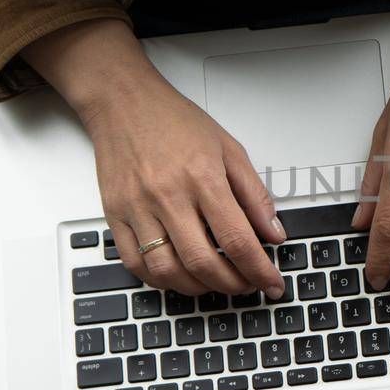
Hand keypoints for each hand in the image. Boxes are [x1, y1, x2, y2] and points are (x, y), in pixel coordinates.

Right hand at [23, 19, 284, 297]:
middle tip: (247, 286)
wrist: (123, 101)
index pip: (237, 239)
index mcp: (202, 177)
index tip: (272, 284)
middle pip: (203, 262)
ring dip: (197, 288)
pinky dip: (160, 279)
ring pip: (167, 270)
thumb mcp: (229, 149)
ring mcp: (138, 208)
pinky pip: (135, 263)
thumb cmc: (174, 121)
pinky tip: (179, 275)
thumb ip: (254, 195)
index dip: (259, 270)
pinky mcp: (115, 215)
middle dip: (232, 285)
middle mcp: (168, 196)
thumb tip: (274, 233)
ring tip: (215, 282)